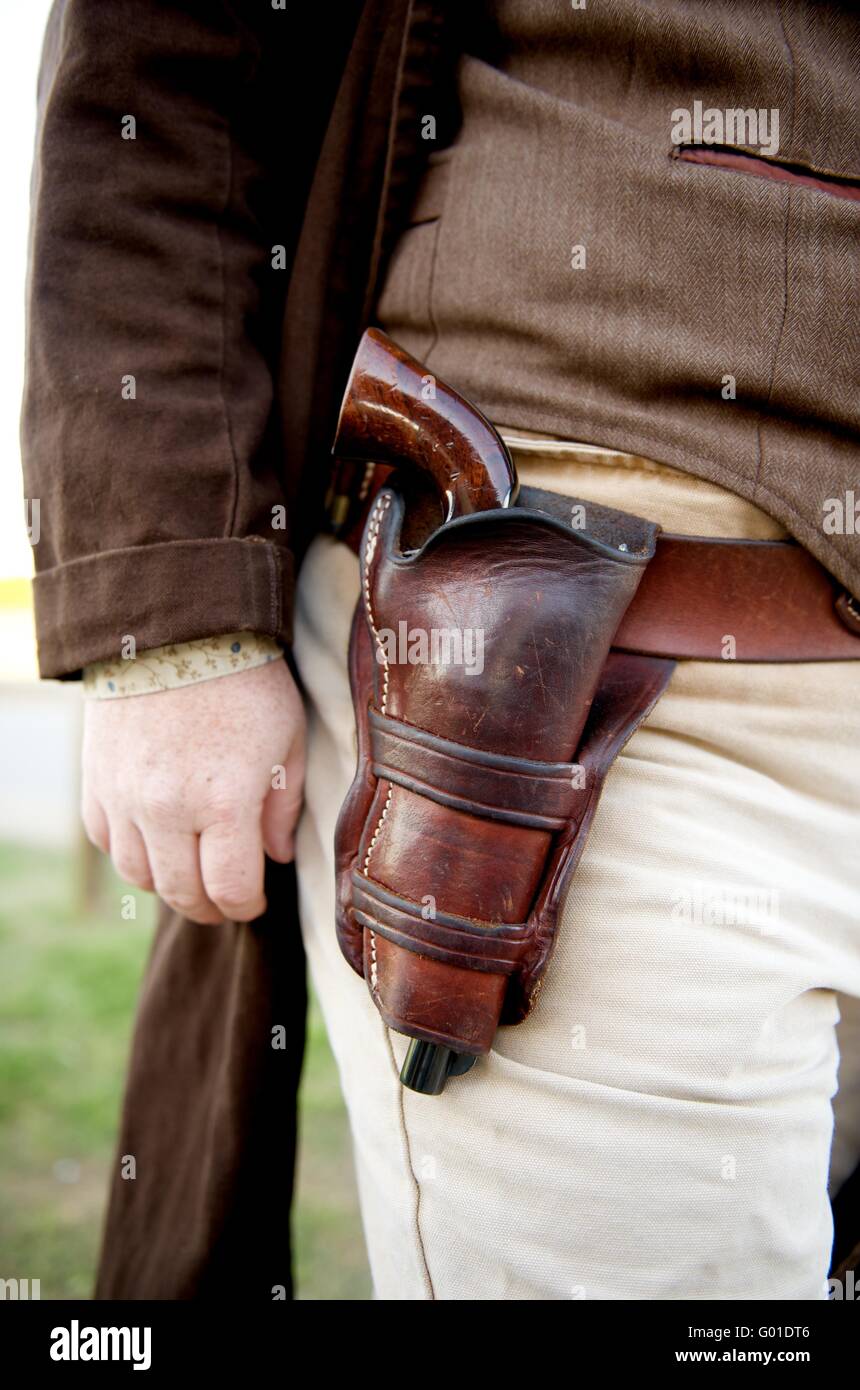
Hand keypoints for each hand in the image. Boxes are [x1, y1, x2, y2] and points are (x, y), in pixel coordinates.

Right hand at [81, 659, 305, 923]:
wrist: (176, 629)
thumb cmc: (246, 681)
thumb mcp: (287, 739)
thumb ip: (284, 807)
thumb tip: (276, 857)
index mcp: (224, 803)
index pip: (230, 891)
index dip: (246, 906)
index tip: (255, 900)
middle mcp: (167, 809)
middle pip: (182, 894)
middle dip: (209, 906)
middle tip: (225, 898)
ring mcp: (124, 798)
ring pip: (139, 876)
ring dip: (168, 882)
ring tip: (192, 869)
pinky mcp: (95, 782)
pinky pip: (107, 841)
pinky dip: (131, 850)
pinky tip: (156, 837)